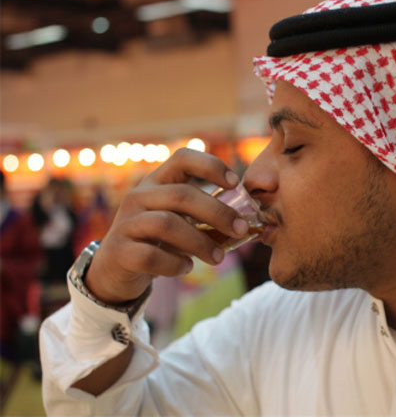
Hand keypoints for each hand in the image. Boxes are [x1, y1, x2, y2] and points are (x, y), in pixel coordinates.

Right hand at [85, 148, 247, 304]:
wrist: (116, 268)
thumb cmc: (159, 239)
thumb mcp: (179, 219)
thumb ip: (205, 214)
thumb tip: (248, 220)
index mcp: (157, 182)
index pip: (183, 158)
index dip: (211, 166)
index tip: (236, 182)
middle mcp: (138, 196)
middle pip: (181, 195)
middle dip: (217, 212)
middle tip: (241, 229)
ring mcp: (126, 223)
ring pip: (167, 225)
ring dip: (200, 242)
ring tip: (219, 257)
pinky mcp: (119, 251)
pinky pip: (151, 255)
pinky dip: (174, 263)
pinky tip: (186, 268)